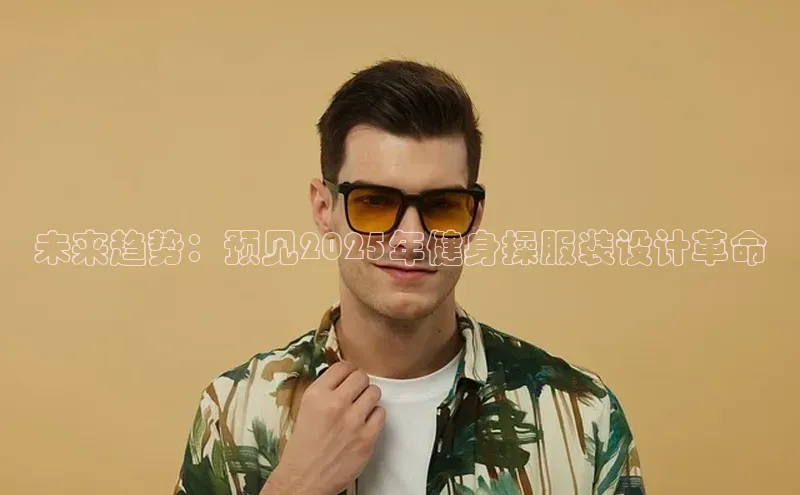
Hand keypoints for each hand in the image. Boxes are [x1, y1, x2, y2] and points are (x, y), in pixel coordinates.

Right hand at [260, 361, 384, 494]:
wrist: (303, 480)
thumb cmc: (301, 447)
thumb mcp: (305, 410)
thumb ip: (324, 393)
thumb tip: (343, 379)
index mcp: (316, 395)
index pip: (342, 366)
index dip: (347, 371)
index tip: (348, 377)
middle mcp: (336, 404)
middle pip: (361, 377)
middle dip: (359, 383)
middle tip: (356, 393)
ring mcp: (354, 421)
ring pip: (374, 392)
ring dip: (369, 398)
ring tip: (361, 408)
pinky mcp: (367, 438)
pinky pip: (381, 414)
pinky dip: (375, 417)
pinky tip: (366, 423)